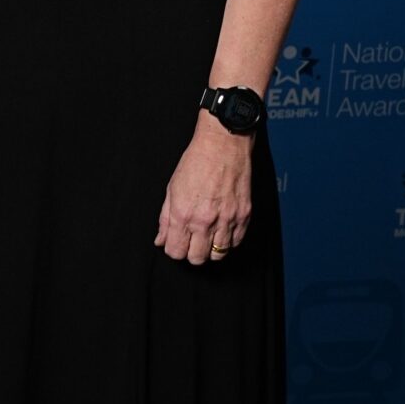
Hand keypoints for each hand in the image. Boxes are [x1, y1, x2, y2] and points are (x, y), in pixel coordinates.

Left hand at [155, 114, 253, 264]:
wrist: (223, 145)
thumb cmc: (196, 162)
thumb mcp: (172, 189)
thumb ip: (165, 219)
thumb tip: (161, 240)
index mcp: (183, 214)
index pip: (176, 252)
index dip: (174, 250)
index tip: (176, 243)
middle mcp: (205, 221)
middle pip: (198, 258)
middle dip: (192, 253)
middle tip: (192, 241)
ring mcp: (227, 219)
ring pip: (219, 254)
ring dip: (211, 249)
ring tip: (208, 236)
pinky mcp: (244, 215)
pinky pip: (236, 242)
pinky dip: (228, 240)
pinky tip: (222, 230)